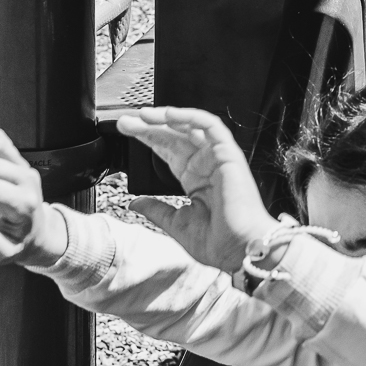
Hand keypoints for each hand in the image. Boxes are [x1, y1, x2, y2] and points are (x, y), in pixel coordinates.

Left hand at [117, 107, 279, 274]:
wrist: (240, 250)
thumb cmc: (218, 242)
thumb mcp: (176, 224)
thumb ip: (156, 210)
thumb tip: (134, 203)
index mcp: (196, 179)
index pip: (168, 151)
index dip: (147, 139)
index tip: (126, 132)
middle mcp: (206, 165)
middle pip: (175, 136)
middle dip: (149, 126)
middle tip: (125, 122)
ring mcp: (218, 157)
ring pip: (191, 126)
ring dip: (166, 118)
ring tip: (142, 115)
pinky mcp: (229, 153)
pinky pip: (211, 126)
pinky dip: (190, 118)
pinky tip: (168, 116)